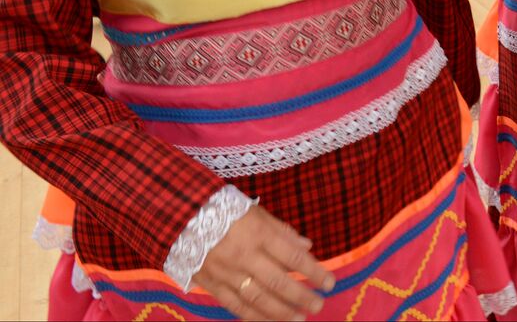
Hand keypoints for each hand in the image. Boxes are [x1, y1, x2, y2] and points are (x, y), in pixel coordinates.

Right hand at [193, 205, 333, 321]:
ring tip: (299, 319)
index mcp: (259, 234)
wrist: (182, 216)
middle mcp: (244, 256)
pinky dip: (253, 317)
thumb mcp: (258, 213)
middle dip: (301, 296)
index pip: (293, 256)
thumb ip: (283, 232)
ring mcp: (226, 273)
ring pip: (257, 299)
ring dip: (280, 312)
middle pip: (277, 282)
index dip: (314, 271)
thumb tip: (307, 246)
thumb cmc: (227, 211)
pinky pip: (234, 305)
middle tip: (318, 305)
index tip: (330, 283)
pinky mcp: (211, 285)